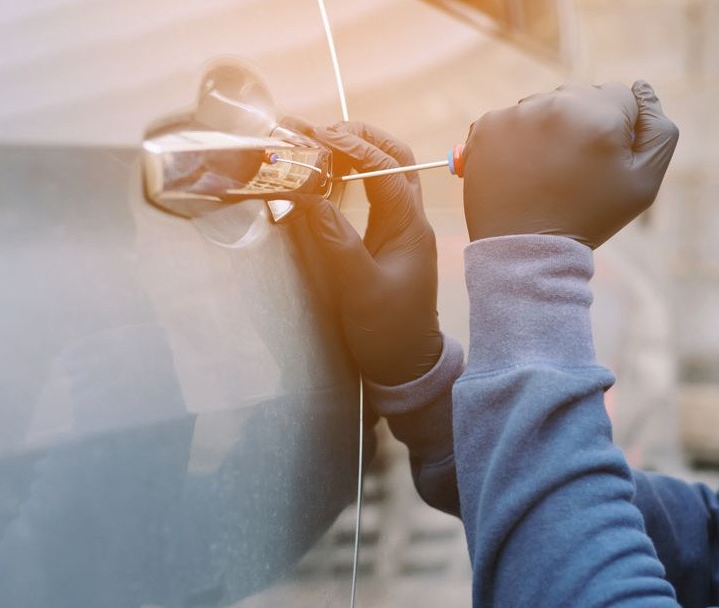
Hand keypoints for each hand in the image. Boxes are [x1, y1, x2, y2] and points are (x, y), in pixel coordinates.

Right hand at [306, 122, 442, 386]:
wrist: (406, 365)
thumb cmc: (388, 332)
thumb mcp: (358, 289)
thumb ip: (334, 242)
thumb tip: (308, 198)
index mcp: (409, 227)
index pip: (386, 170)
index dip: (352, 148)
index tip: (318, 136)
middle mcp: (410, 220)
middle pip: (395, 158)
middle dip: (361, 136)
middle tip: (320, 130)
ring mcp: (402, 228)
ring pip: (388, 171)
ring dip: (358, 150)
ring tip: (320, 143)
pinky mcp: (390, 238)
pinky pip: (377, 192)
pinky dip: (355, 173)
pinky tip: (330, 174)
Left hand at [462, 80, 677, 246]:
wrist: (525, 251)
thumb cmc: (590, 217)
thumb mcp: (643, 182)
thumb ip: (659, 131)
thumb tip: (643, 88)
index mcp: (600, 114)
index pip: (622, 97)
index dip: (619, 131)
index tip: (603, 162)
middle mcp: (556, 104)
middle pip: (582, 96)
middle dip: (584, 124)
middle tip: (574, 170)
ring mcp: (517, 114)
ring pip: (546, 105)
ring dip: (550, 128)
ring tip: (546, 171)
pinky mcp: (486, 127)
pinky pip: (512, 118)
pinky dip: (518, 138)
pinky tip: (521, 169)